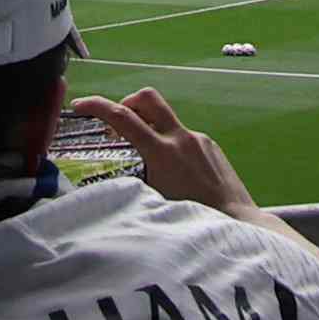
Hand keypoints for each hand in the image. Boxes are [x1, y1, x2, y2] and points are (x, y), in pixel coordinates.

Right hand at [90, 88, 255, 218]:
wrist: (238, 221)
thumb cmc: (195, 219)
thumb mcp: (154, 203)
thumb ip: (134, 183)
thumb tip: (114, 179)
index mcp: (164, 153)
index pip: (123, 117)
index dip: (97, 106)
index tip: (80, 105)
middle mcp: (182, 139)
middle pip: (148, 98)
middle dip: (127, 102)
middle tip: (117, 125)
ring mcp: (199, 140)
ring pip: (165, 120)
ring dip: (149, 128)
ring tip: (146, 160)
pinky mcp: (211, 146)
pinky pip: (183, 137)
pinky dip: (170, 145)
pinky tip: (174, 174)